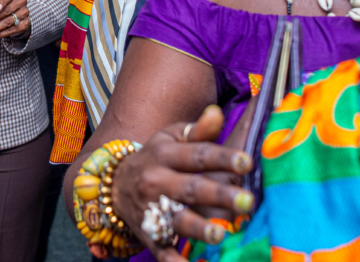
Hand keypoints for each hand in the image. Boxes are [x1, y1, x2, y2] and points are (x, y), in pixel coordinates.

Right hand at [111, 106, 254, 260]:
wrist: (112, 185)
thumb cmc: (154, 158)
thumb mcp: (170, 138)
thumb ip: (198, 130)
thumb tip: (218, 113)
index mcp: (166, 154)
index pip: (198, 155)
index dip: (222, 158)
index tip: (247, 162)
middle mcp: (158, 181)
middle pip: (191, 188)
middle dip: (218, 196)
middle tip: (247, 201)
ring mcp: (151, 209)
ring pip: (176, 219)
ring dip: (198, 228)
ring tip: (220, 234)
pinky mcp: (148, 234)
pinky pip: (159, 250)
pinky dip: (172, 260)